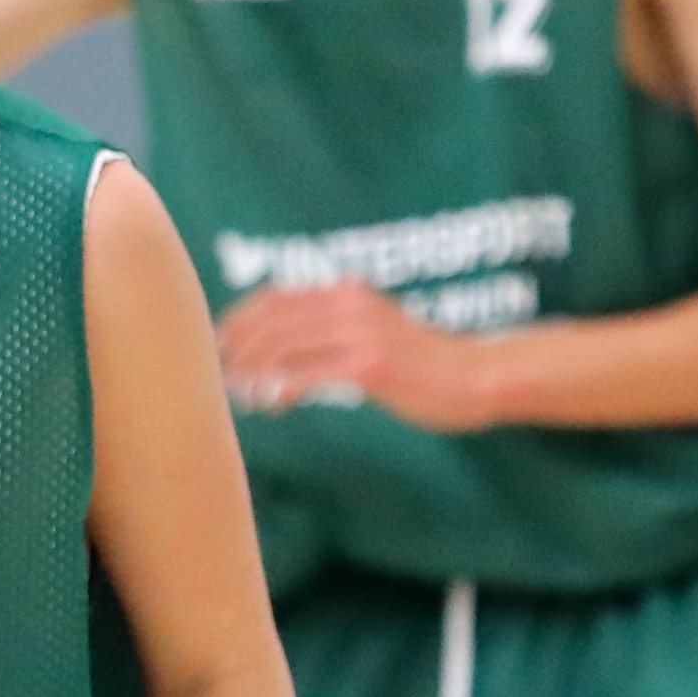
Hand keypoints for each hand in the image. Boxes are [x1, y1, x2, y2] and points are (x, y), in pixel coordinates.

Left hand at [217, 281, 502, 427]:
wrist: (478, 376)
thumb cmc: (424, 364)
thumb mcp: (375, 332)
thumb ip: (335, 330)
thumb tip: (286, 353)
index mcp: (346, 292)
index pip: (274, 298)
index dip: (239, 321)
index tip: (219, 346)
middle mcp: (348, 304)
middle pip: (270, 320)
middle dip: (237, 349)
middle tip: (221, 378)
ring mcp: (358, 333)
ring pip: (282, 347)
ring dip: (252, 373)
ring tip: (242, 396)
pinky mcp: (368, 366)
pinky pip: (306, 375)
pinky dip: (279, 389)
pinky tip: (272, 404)